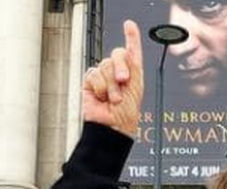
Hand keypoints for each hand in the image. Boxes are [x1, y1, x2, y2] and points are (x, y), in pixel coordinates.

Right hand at [83, 20, 143, 136]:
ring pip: (105, 66)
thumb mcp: (136, 85)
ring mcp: (103, 76)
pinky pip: (94, 75)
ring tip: (114, 99)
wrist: (113, 125)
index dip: (131, 37)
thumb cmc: (127, 111)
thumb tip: (128, 47)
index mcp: (132, 71)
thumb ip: (133, 64)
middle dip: (121, 67)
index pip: (131, 51)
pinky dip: (100, 87)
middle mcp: (117, 72)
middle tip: (124, 80)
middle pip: (117, 54)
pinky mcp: (90, 82)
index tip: (129, 25)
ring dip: (111, 85)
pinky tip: (102, 98)